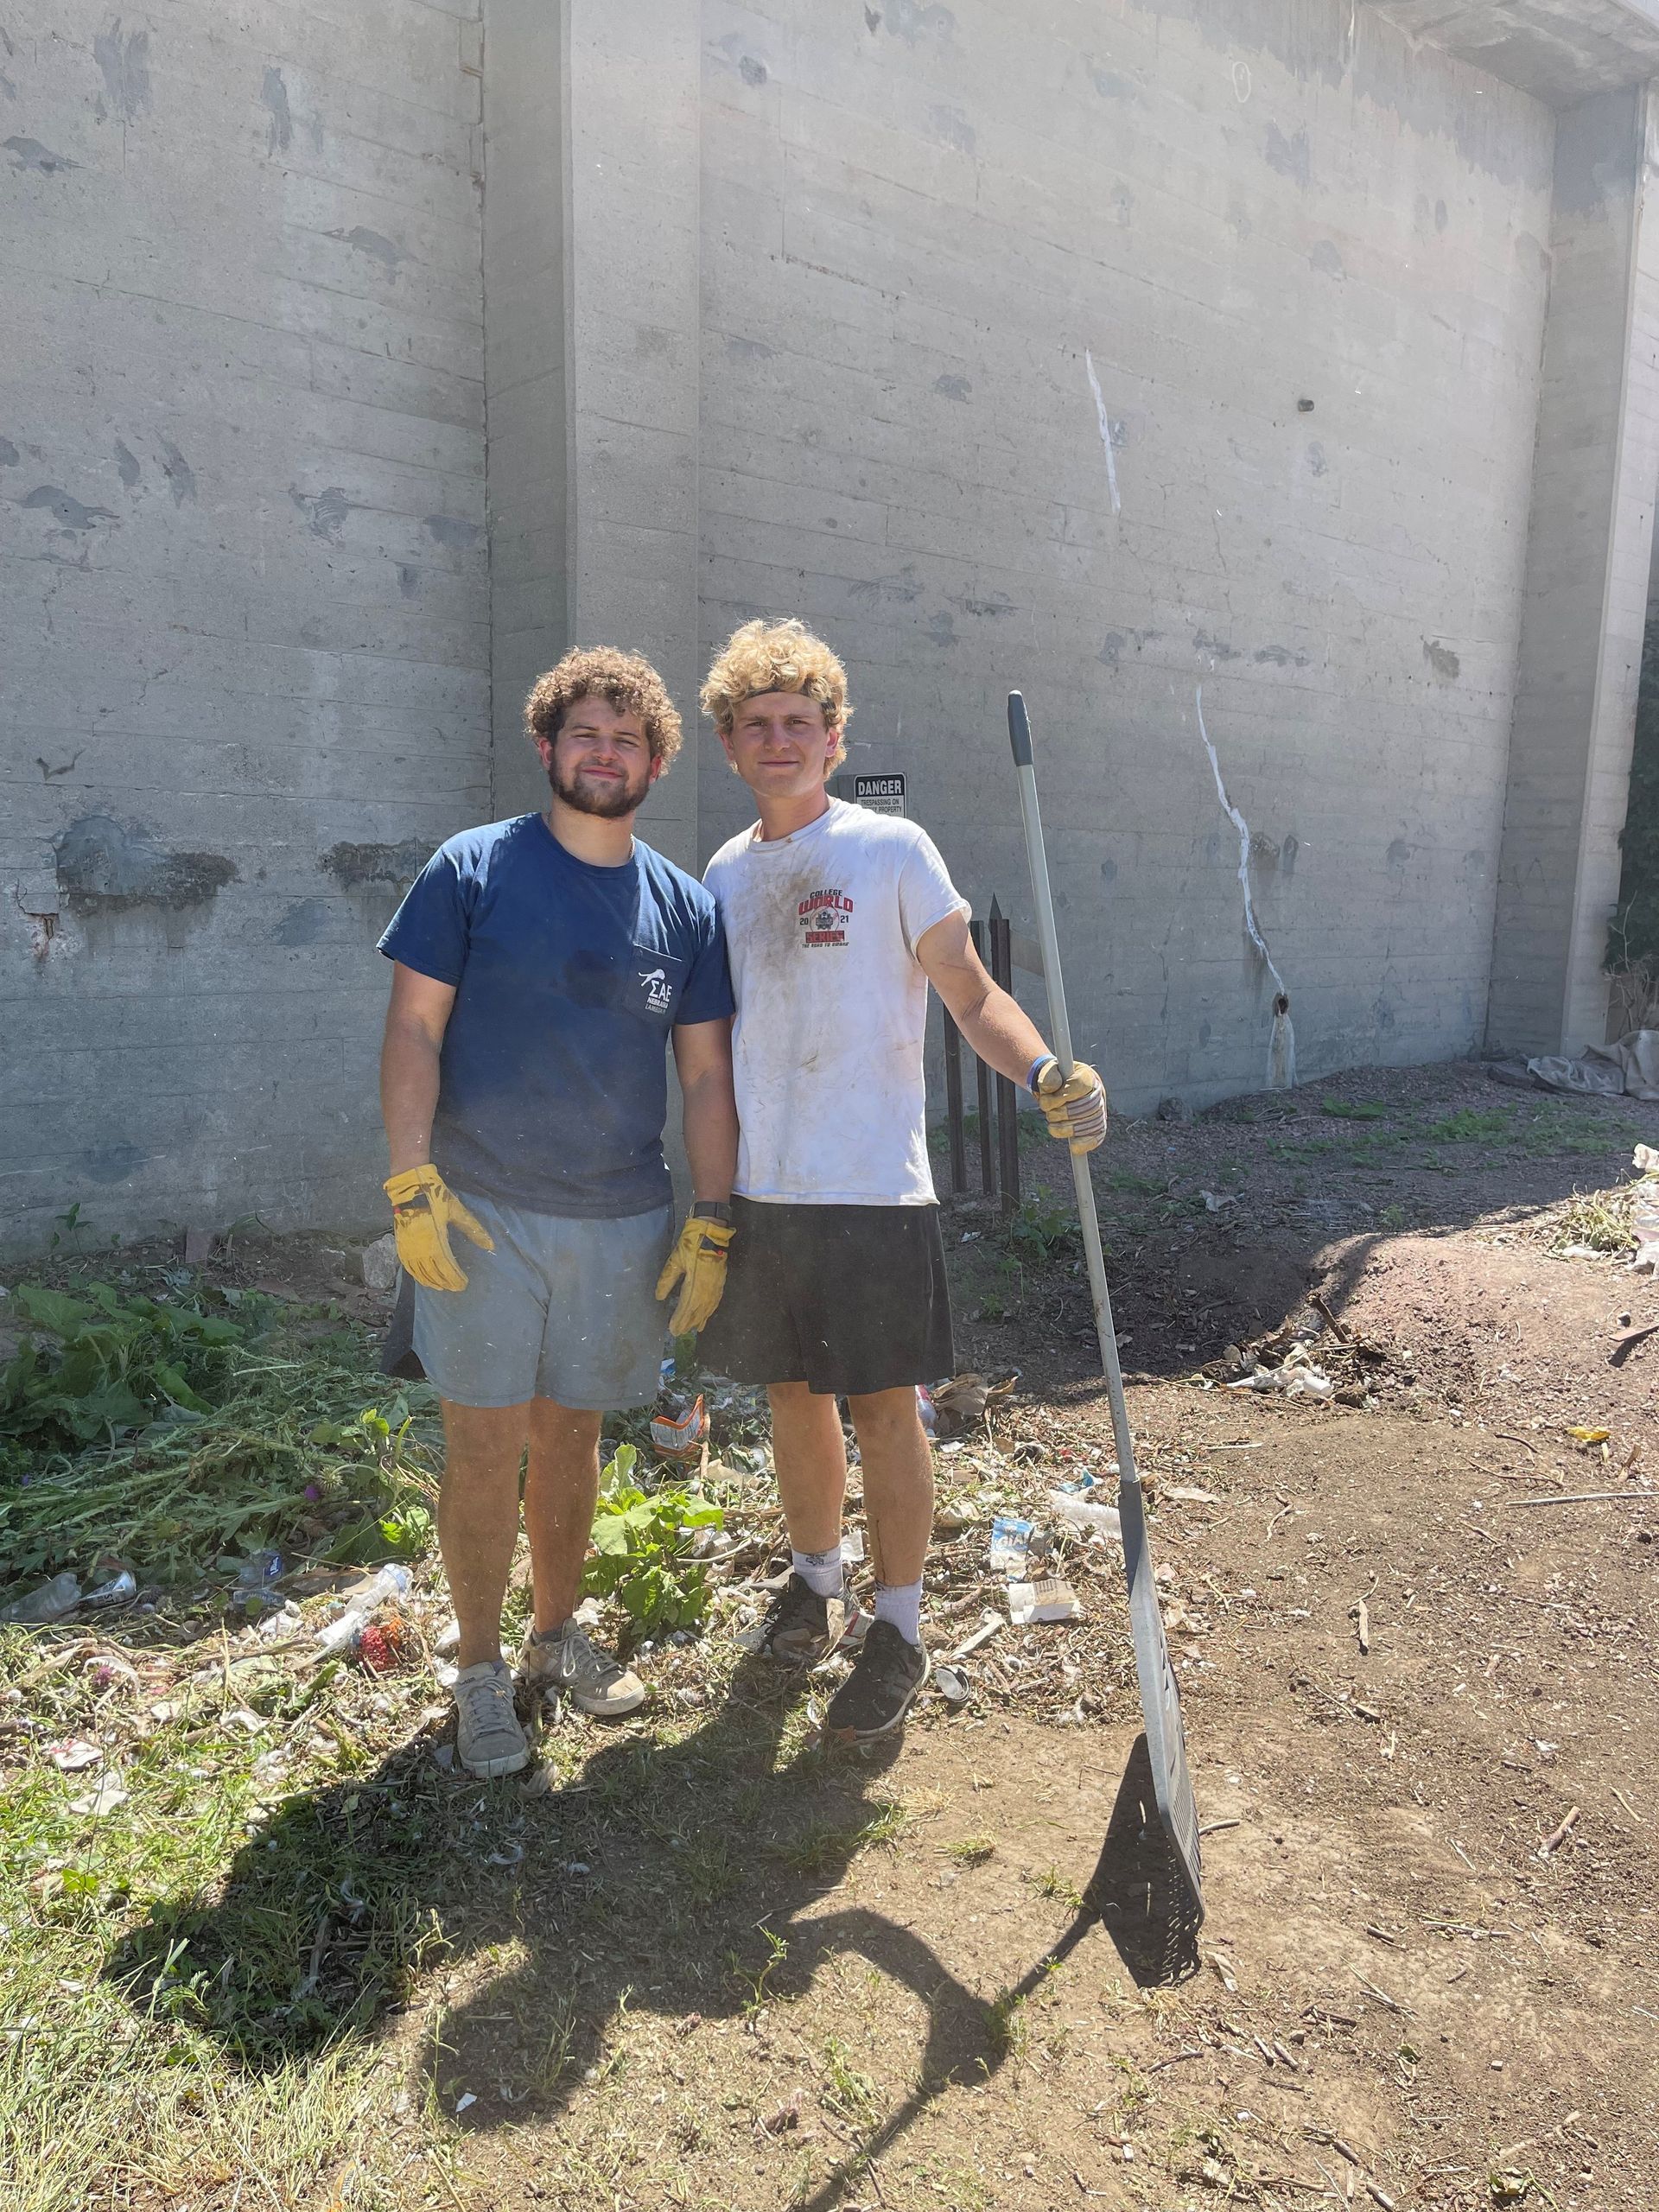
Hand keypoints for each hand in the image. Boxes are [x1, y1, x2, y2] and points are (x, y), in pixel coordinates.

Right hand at [383, 1165, 493, 1291]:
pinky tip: (422, 1279)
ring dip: (431, 1281)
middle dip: (445, 1282)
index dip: (455, 1277)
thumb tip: (490, 1245)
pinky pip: (407, 1265)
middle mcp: (421, 1245)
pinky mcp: (401, 1243)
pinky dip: (416, 1275)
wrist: (410, 1186)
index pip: (447, 1265)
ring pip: (420, 1271)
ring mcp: (409, 1245)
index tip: (464, 1284)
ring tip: (441, 1287)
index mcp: (436, 1238)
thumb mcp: (457, 1211)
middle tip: (455, 1288)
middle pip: (433, 1271)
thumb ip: (473, 1229)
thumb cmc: (435, 1197)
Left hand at [655, 1212, 734, 1334]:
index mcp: (695, 1282)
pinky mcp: (721, 1282)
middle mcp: (707, 1287)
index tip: (673, 1329)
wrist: (712, 1232)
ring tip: (692, 1329)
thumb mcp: (675, 1260)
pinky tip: (706, 1315)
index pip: (686, 1306)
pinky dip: (710, 1311)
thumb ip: (667, 1280)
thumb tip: (659, 1297)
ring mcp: (716, 1285)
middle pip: (697, 1310)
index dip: (679, 1319)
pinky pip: (715, 1301)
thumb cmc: (691, 1244)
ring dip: (699, 1319)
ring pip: (708, 1308)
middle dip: (688, 1322)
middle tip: (679, 1333)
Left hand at [1029, 1056, 1107, 1154]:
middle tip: (1049, 1115)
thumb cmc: (1054, 1081)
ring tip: (1053, 1126)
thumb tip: (1051, 1088)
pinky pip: (1097, 1136)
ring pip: (1091, 1122)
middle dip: (1063, 1114)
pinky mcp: (1097, 1125)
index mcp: (1087, 1076)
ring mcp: (1099, 1109)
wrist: (1057, 1088)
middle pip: (1087, 1106)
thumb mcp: (1048, 1074)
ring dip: (1067, 1128)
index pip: (1081, 1085)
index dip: (1063, 1096)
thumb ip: (1049, 1077)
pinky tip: (1074, 1147)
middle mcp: (1097, 1092)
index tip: (1046, 1103)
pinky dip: (1086, 1143)